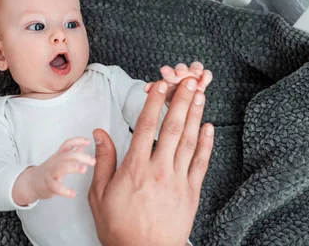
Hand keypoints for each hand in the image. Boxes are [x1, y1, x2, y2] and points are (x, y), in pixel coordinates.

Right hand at [31, 137, 95, 198]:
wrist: (32, 183)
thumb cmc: (49, 171)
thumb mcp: (59, 160)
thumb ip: (70, 154)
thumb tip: (82, 147)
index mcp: (58, 156)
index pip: (67, 144)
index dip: (77, 141)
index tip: (88, 141)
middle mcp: (54, 162)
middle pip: (67, 155)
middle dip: (81, 156)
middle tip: (92, 161)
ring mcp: (50, 173)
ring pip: (61, 167)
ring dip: (73, 167)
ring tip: (83, 169)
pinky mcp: (47, 185)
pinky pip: (56, 187)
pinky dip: (65, 191)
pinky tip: (73, 193)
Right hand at [89, 78, 213, 245]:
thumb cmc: (120, 228)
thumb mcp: (99, 195)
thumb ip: (103, 161)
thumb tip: (100, 134)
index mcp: (135, 168)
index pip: (146, 126)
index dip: (154, 103)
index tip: (159, 85)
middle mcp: (159, 170)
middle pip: (172, 127)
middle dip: (182, 100)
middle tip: (190, 80)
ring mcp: (178, 180)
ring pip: (189, 140)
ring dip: (195, 115)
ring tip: (200, 94)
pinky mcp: (191, 192)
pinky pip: (201, 163)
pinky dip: (206, 143)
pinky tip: (209, 127)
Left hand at [144, 62, 212, 102]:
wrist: (182, 103)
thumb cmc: (169, 96)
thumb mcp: (162, 95)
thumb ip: (155, 90)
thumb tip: (146, 88)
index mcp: (169, 77)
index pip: (168, 72)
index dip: (167, 71)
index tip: (164, 71)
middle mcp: (181, 74)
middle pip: (181, 68)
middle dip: (181, 68)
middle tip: (180, 71)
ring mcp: (193, 75)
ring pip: (195, 68)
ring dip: (195, 68)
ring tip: (197, 72)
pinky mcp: (203, 80)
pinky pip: (206, 75)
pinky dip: (206, 75)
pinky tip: (205, 77)